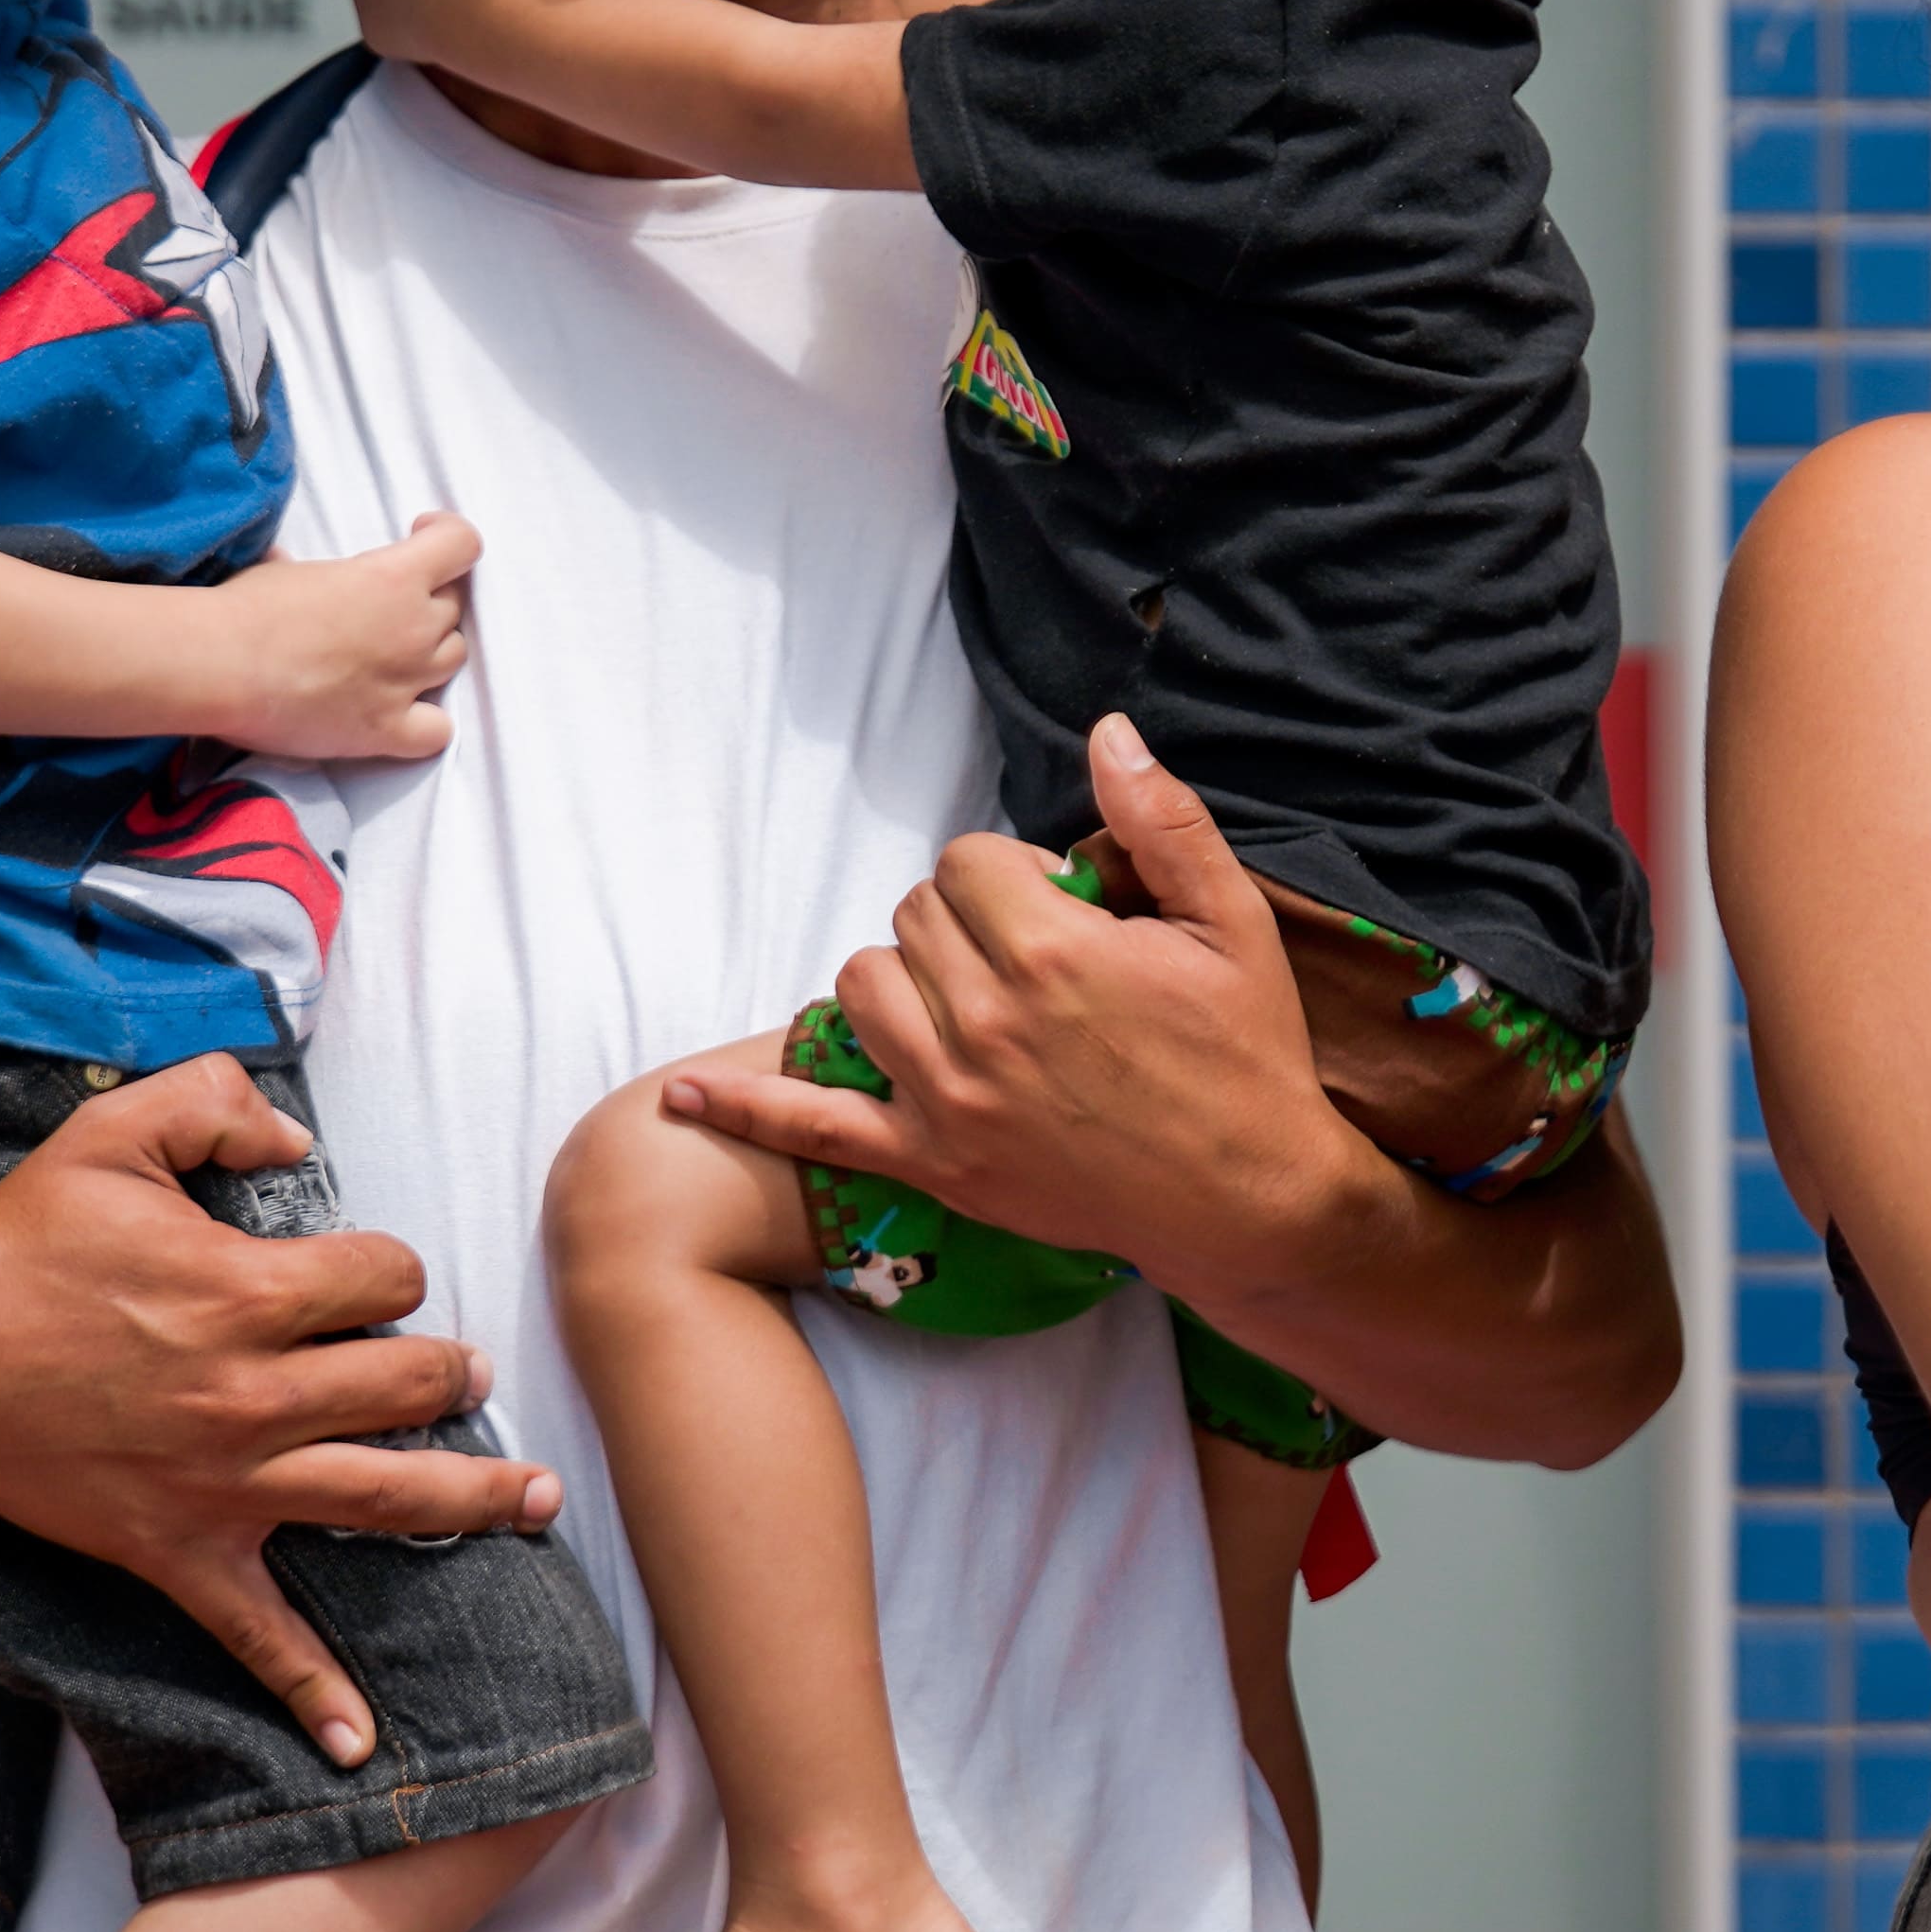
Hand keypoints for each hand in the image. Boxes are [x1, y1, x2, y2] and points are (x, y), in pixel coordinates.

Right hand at [0, 1054, 556, 1770]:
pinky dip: (311, 1691)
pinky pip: (255, 1635)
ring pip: (383, 1498)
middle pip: (411, 1385)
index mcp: (247, 1292)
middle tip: (466, 1374)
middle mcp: (251, 1394)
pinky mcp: (176, 1552)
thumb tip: (299, 1141)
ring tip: (537, 1503)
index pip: (387, 1277)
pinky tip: (360, 1741)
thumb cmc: (17, 1240)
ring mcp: (220, 1484)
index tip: (371, 1273)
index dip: (391, 1267)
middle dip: (454, 1374)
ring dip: (473, 1501)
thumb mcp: (113, 1130)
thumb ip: (218, 1104)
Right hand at [202, 511, 476, 760]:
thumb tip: (286, 564)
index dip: (446, 535)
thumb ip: (308, 569)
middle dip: (429, 599)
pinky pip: (437, 730)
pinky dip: (428, 722)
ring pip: (453, 658)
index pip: (462, 543)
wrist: (221, 666)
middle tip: (389, 605)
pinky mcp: (386, 730)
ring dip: (430, 652)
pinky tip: (404, 713)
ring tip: (393, 654)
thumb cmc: (247, 607)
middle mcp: (413, 628)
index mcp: (395, 577)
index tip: (421, 534)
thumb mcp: (285, 569)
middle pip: (453, 606)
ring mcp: (405, 682)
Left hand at [663, 714, 1359, 1295]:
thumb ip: (1161, 820)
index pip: (966, 860)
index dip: (1011, 875)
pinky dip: (746, 1109)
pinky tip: (685, 1098)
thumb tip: (1105, 731)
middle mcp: (987, 1023)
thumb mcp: (1230, 923)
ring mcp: (949, 1100)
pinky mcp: (931, 1164)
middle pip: (911, 915)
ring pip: (863, 988)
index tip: (1058, 909)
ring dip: (901, 980)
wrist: (1245, 1199)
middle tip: (1029, 960)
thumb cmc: (1245, 1056)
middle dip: (960, 920)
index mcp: (1055, 953)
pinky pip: (815, 1128)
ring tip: (965, 1000)